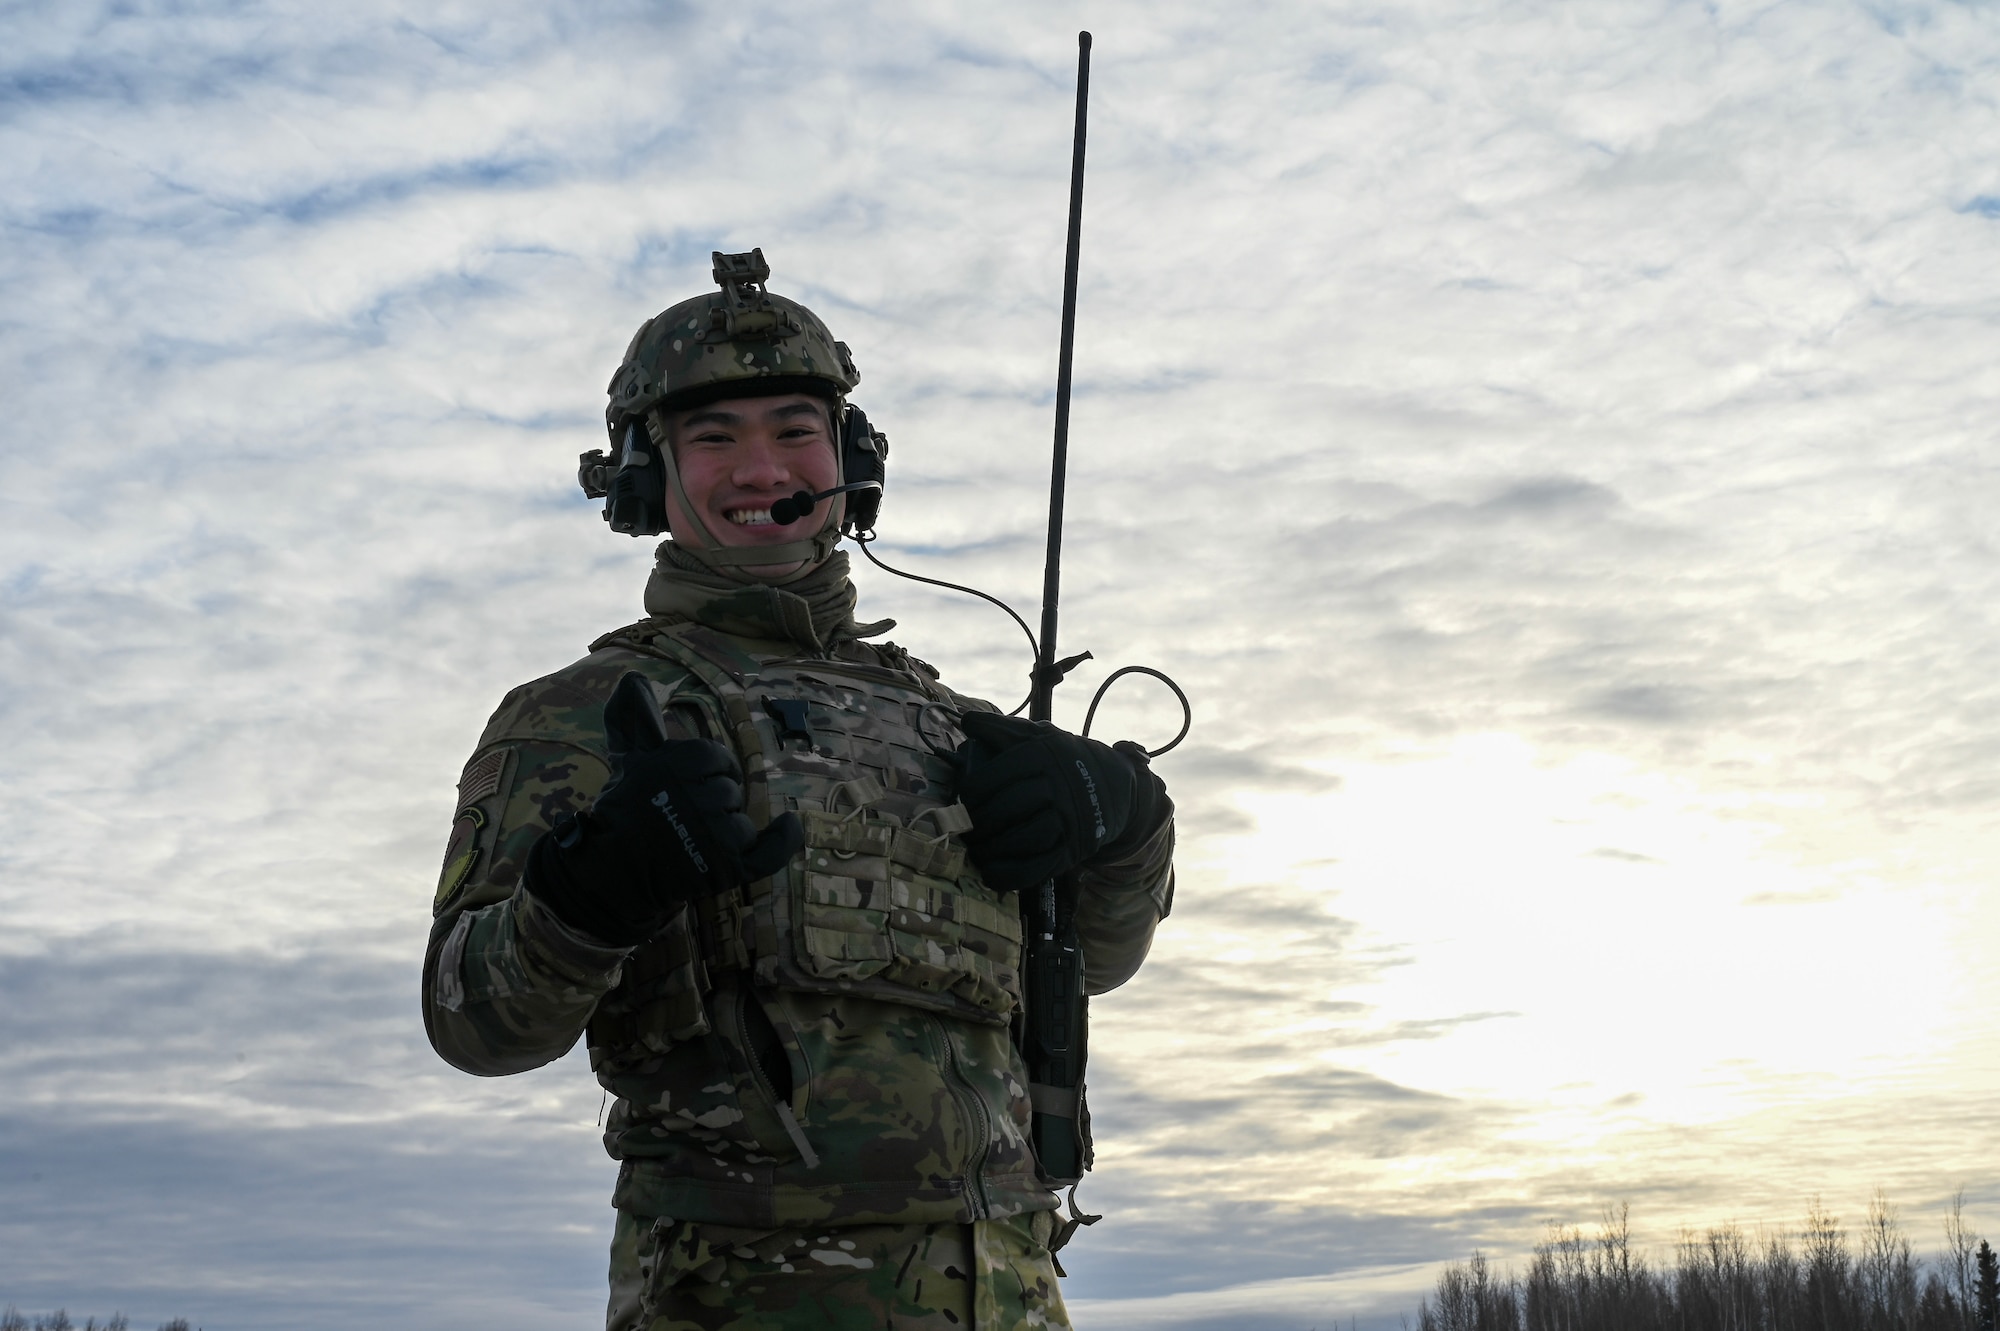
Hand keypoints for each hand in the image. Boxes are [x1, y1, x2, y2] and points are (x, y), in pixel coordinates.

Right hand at [527, 673, 803, 945]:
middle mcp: (701, 795)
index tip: (693, 782)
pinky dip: (783, 840)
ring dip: (728, 828)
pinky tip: (789, 825)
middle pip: (731, 789)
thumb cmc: (623, 810)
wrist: (613, 869)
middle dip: (714, 800)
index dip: (710, 770)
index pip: (717, 757)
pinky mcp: (725, 868)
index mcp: (681, 763)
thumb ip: (635, 716)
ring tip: (697, 836)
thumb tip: (634, 679)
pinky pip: (769, 853)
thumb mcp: (629, 756)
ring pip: (743, 820)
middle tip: (686, 815)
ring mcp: (715, 834)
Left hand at [954, 711, 1166, 892]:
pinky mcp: (1074, 850)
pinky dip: (1011, 874)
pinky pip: (1040, 867)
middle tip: (964, 826)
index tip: (962, 797)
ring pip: (1026, 837)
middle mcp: (1061, 786)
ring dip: (993, 848)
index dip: (974, 789)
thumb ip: (1004, 730)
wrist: (1115, 787)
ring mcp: (1070, 821)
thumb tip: (968, 722)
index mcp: (1046, 755)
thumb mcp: (1041, 736)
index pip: (1002, 773)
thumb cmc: (1065, 760)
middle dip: (980, 820)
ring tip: (975, 848)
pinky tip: (990, 873)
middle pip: (1011, 806)